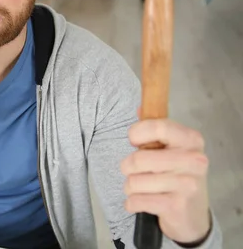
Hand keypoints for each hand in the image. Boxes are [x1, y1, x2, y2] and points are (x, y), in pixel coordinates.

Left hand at [121, 118, 211, 244]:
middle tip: (136, 170)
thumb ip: (155, 128)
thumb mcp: (172, 148)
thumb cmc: (176, 175)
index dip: (136, 132)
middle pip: (138, 159)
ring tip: (142, 187)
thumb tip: (140, 108)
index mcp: (191, 139)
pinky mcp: (176, 205)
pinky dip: (132, 203)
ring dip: (130, 186)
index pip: (157, 126)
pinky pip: (136, 200)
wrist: (192, 213)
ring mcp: (187, 184)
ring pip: (133, 182)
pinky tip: (142, 201)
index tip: (134, 140)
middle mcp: (193, 160)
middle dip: (127, 167)